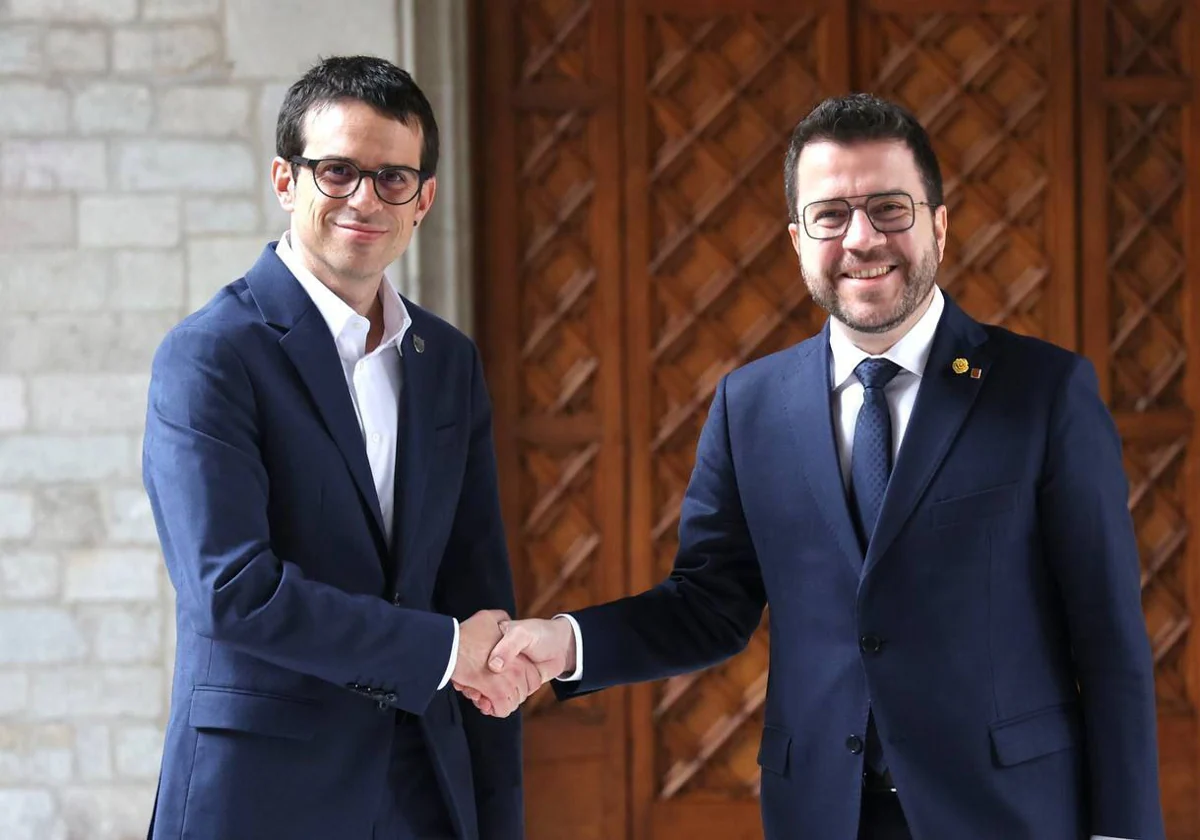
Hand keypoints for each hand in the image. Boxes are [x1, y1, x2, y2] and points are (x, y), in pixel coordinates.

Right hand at [457, 617, 575, 714]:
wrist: (561, 644)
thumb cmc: (539, 634)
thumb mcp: (521, 633)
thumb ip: (508, 646)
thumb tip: (494, 666)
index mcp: (495, 648)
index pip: (473, 663)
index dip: (466, 673)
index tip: (462, 681)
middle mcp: (497, 664)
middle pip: (477, 682)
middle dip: (472, 689)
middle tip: (470, 692)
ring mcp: (505, 677)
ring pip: (487, 694)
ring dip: (481, 699)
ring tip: (479, 699)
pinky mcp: (516, 688)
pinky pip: (501, 702)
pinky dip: (494, 706)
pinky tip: (488, 705)